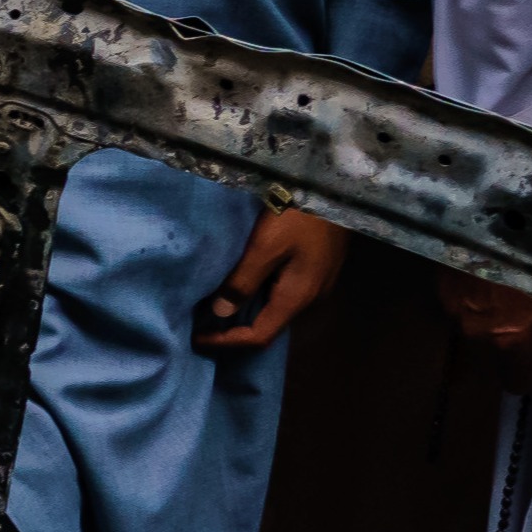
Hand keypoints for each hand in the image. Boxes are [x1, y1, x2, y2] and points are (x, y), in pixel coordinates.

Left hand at [198, 206, 347, 351]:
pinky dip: (259, 298)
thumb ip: (243, 281)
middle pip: (269, 327)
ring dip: (247, 314)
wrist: (335, 189)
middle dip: (235, 330)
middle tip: (201, 325)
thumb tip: (220, 312)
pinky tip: (242, 287)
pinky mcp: (317, 270)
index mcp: (298, 298)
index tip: (197, 338)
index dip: (227, 342)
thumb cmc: (299, 215)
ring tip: (215, 308)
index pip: (260, 336)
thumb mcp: (265, 246)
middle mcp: (312, 299)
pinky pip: (284, 295)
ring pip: (276, 311)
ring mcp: (318, 285)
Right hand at [434, 267, 531, 378]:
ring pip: (477, 336)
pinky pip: (464, 310)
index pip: (518, 384)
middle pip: (494, 362)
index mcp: (507, 338)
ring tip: (516, 295)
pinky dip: (482, 303)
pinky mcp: (441, 283)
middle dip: (517, 351)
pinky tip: (496, 277)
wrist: (504, 202)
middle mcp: (472, 330)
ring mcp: (451, 306)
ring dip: (496, 326)